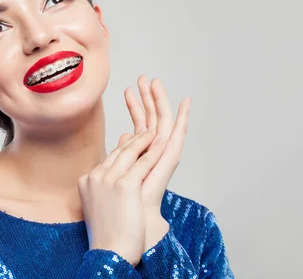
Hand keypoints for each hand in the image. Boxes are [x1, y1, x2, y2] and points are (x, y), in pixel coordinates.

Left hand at [122, 76, 190, 211]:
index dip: (136, 107)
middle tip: (143, 77)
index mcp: (140, 157)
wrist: (128, 225)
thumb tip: (123, 134)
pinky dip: (183, 117)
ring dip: (161, 100)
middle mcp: (152, 155)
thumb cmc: (122, 209)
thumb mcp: (117, 172)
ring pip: (163, 121)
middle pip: (152, 120)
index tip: (128, 89)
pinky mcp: (170, 161)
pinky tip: (186, 101)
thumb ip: (123, 152)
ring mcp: (162, 157)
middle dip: (148, 98)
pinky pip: (178, 134)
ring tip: (155, 80)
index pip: (139, 125)